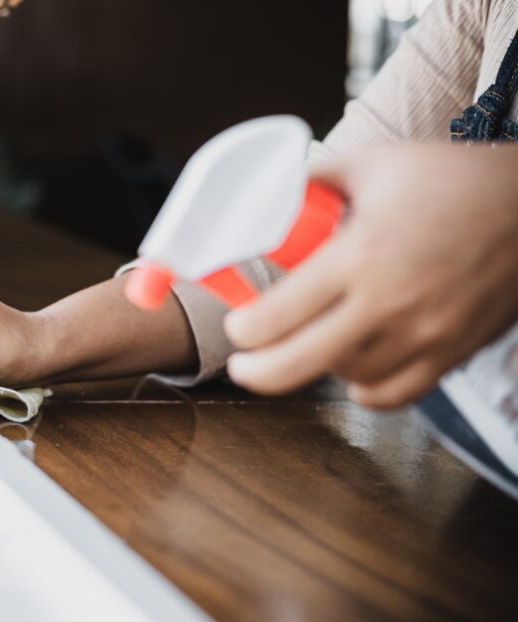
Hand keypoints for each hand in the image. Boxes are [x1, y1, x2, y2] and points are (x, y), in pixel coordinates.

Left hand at [224, 144, 517, 407]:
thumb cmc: (455, 179)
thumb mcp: (375, 163)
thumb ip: (316, 179)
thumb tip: (271, 190)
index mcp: (359, 255)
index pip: (278, 314)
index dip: (244, 329)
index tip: (238, 324)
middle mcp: (388, 302)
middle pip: (298, 363)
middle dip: (257, 371)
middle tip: (243, 364)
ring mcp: (423, 333)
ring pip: (347, 377)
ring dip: (318, 367)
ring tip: (307, 346)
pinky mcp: (452, 351)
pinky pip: (396, 394)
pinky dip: (367, 389)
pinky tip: (353, 369)